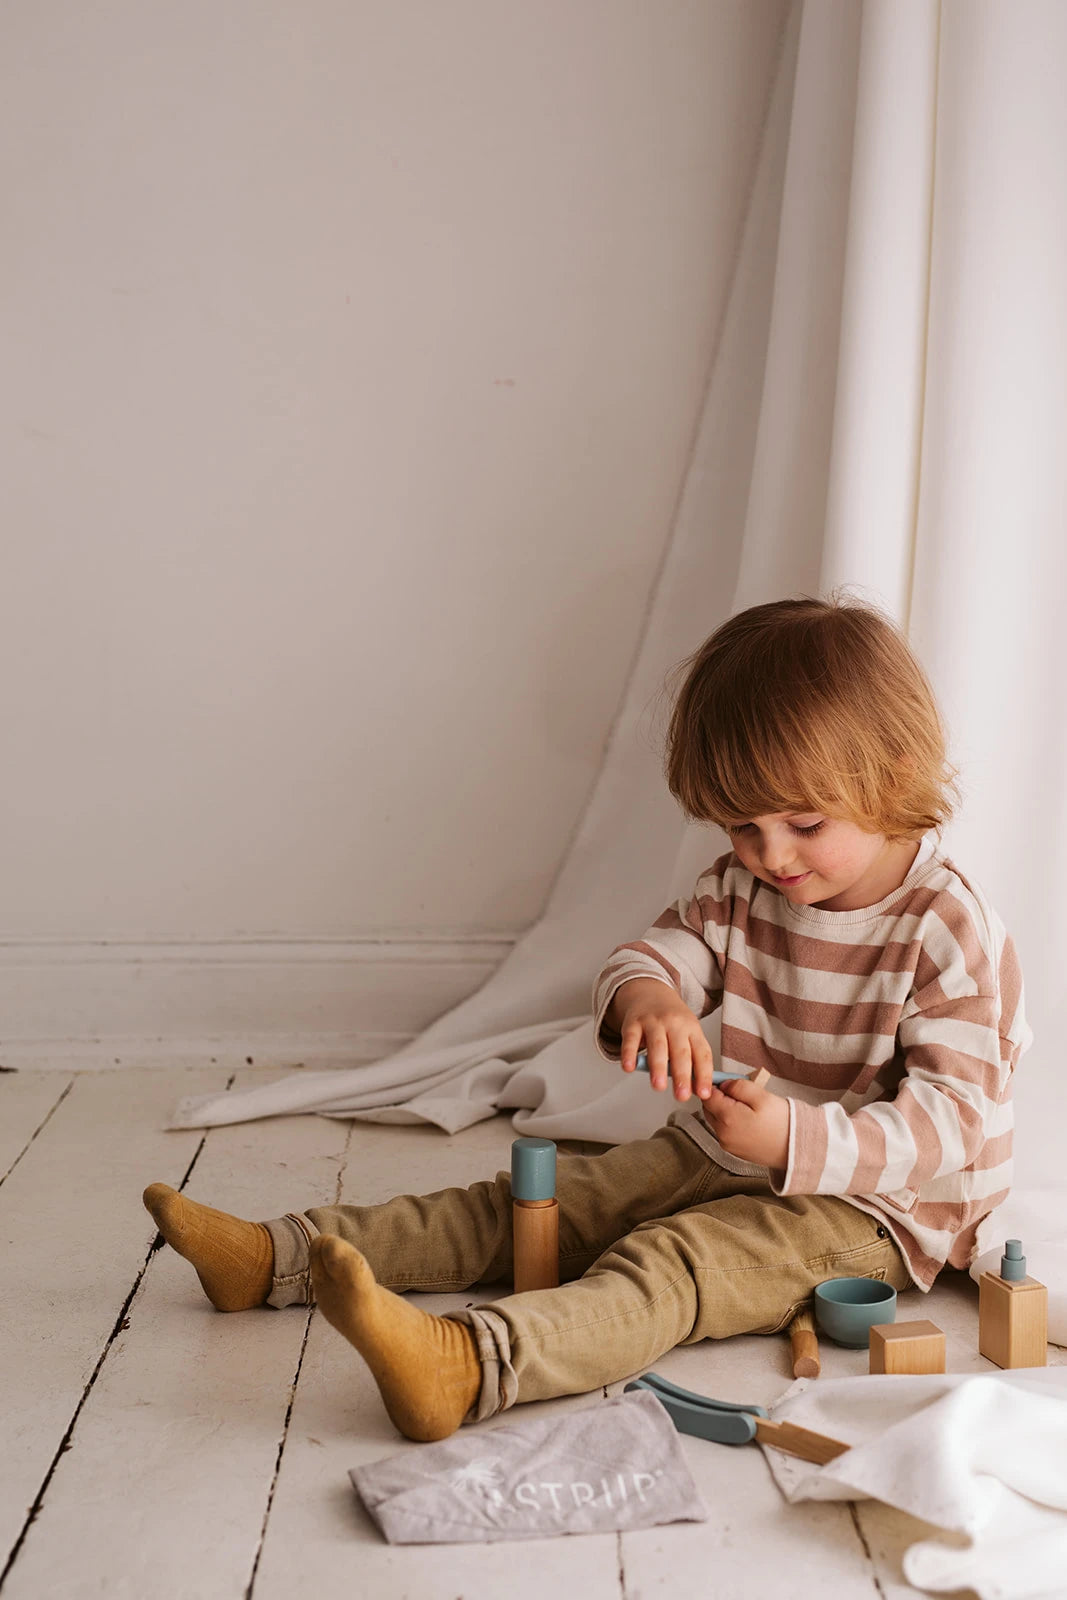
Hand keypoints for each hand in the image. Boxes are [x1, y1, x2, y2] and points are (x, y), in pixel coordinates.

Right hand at [611, 979, 714, 1101]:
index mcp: (692, 1029)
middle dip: (682, 1075)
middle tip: (682, 1095)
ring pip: (657, 1046)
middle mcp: (675, 1024)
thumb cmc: (672, 1020)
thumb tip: (698, 1090)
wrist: (649, 992)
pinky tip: (630, 1067)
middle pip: (681, 1051)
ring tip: (658, 1086)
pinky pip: (631, 1039)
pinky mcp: (633, 1023)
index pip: (702, 1054)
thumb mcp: (688, 1033)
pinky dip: (629, 1053)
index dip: (704, 1074)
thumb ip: (692, 1059)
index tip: (703, 1093)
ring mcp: (653, 1022)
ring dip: (658, 1067)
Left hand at [701, 1076, 789, 1170]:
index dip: (716, 1085)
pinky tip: (748, 1120)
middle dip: (719, 1098)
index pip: (708, 1096)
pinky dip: (730, 1123)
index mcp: (727, 1118)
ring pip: (716, 1120)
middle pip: (709, 1109)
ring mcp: (727, 1144)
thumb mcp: (761, 1096)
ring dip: (724, 1111)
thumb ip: (737, 1086)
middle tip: (740, 1093)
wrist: (795, 1149)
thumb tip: (723, 1085)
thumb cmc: (781, 1122)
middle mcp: (722, 1134)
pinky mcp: (734, 1151)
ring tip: (747, 1107)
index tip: (729, 1082)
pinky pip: (724, 1131)